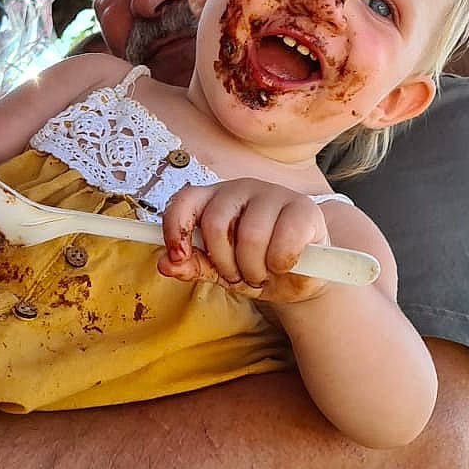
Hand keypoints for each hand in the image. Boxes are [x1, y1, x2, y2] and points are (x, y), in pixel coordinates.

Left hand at [158, 179, 329, 302]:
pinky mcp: (304, 208)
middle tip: (238, 275)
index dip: (175, 228)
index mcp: (214, 198)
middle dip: (225, 263)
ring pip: (251, 236)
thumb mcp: (218, 271)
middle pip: (216, 224)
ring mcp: (274, 194)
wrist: (298, 279)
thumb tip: (165, 264)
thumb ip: (192, 266)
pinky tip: (283, 265)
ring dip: (253, 269)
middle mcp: (241, 189)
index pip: (184, 200)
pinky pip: (284, 242)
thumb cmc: (255, 266)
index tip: (179, 256)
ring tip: (261, 273)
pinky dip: (280, 264)